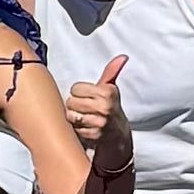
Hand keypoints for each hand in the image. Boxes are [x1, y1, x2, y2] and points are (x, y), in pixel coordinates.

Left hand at [64, 54, 132, 173]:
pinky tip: (84, 127)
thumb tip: (123, 57)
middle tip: (84, 108)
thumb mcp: (111, 89)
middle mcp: (104, 107)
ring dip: (74, 117)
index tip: (88, 96)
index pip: (75, 88)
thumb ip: (111, 71)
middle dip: (75, 105)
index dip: (79, 92)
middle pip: (71, 101)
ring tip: (83, 117)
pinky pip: (74, 129)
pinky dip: (76, 129)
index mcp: (107, 92)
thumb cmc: (110, 107)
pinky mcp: (93, 136)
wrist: (118, 135)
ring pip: (70, 115)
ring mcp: (99, 122)